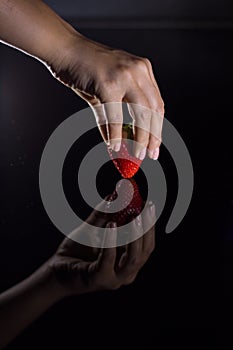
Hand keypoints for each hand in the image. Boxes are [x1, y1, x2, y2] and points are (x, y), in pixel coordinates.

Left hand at [46, 201, 155, 296]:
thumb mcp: (92, 228)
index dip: (150, 224)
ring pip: (133, 259)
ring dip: (135, 236)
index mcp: (128, 261)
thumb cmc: (76, 251)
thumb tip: (114, 195)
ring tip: (133, 215)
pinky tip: (110, 225)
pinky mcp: (98, 279)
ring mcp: (113, 279)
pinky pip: (109, 260)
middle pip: (144, 251)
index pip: (147, 244)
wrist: (55, 269)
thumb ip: (103, 214)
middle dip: (147, 228)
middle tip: (146, 208)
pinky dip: (111, 241)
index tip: (150, 204)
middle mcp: (126, 273)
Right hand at [50, 34, 163, 159]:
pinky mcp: (108, 84)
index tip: (155, 146)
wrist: (64, 49)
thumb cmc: (84, 69)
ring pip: (141, 114)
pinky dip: (117, 134)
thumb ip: (111, 117)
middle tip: (151, 155)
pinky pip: (116, 116)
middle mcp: (138, 71)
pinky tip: (115, 146)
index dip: (157, 127)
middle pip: (154, 110)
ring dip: (141, 138)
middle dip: (154, 136)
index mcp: (142, 71)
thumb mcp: (104, 91)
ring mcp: (124, 76)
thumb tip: (114, 142)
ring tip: (137, 154)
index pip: (157, 104)